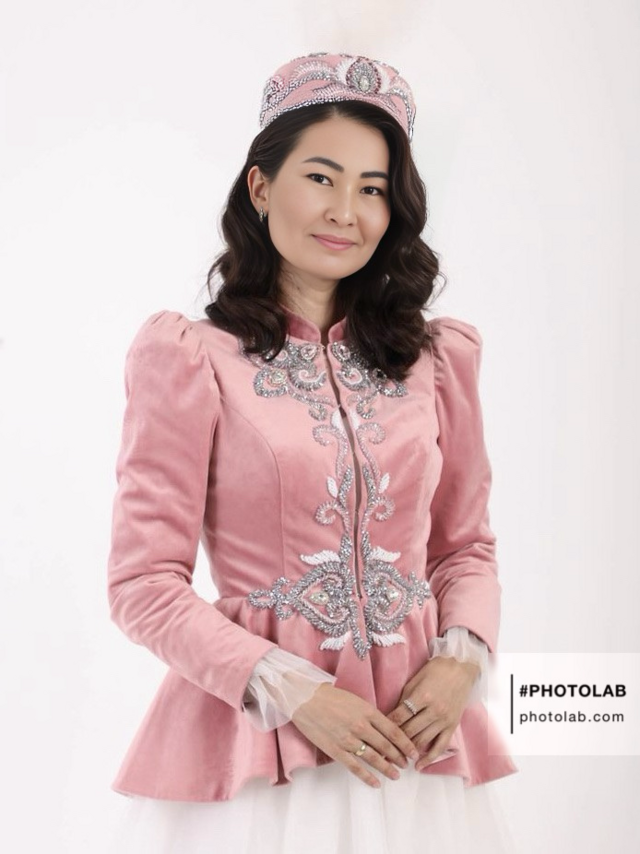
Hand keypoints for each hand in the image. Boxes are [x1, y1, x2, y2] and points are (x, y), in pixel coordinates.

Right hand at [291, 682, 419, 788]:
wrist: (305, 698)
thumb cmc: (330, 696)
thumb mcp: (356, 700)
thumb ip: (370, 715)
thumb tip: (384, 730)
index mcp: (368, 711)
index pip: (393, 731)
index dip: (406, 744)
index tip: (413, 752)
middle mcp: (361, 726)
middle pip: (386, 746)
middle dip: (399, 757)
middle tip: (406, 764)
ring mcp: (349, 740)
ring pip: (374, 758)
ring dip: (387, 768)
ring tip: (396, 775)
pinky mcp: (336, 750)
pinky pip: (355, 767)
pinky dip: (367, 777)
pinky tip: (376, 783)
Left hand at [386, 657, 479, 770]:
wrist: (462, 668)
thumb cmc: (436, 670)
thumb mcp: (416, 680)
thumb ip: (404, 699)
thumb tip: (392, 717)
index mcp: (422, 696)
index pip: (400, 716)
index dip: (387, 726)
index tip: (377, 735)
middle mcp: (434, 710)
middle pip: (409, 731)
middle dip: (394, 742)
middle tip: (381, 751)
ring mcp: (444, 720)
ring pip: (422, 740)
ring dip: (408, 751)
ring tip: (394, 759)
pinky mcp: (453, 726)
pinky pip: (440, 746)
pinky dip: (429, 758)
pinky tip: (419, 766)